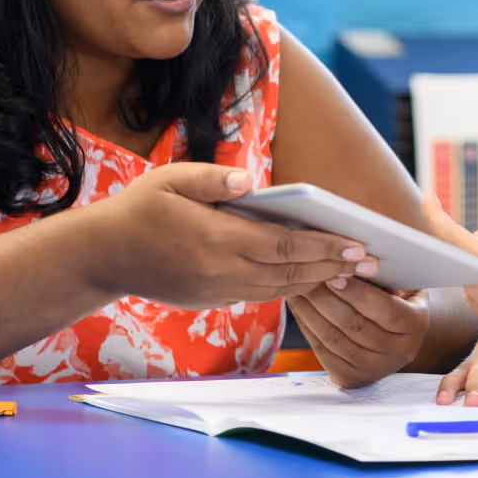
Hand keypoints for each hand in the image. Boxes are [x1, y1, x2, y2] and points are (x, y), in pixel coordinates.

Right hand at [100, 164, 374, 308]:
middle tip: (374, 263)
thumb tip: (248, 181)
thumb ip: (212, 179)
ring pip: (281, 288)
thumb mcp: (170, 180)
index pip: (284, 246)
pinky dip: (293, 288)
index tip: (358, 245)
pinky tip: (314, 278)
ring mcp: (218, 289)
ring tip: (355, 273)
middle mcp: (222, 271)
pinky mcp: (214, 298)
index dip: (325, 248)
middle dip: (335, 268)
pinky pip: (263, 294)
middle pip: (291, 272)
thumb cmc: (139, 209)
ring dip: (320, 281)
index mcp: (216, 239)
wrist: (102, 257)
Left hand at [287, 278, 428, 388]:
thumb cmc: (399, 305)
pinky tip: (298, 307)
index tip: (334, 273)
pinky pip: (320, 349)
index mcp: (414, 326)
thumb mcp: (405, 288)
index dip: (357, 291)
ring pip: (333, 337)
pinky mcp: (349, 378)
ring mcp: (372, 368)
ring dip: (309, 310)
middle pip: (353, 323)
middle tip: (308, 276)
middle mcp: (396, 352)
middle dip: (325, 297)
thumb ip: (389, 277)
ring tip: (298, 288)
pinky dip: (305, 326)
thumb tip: (357, 261)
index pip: (384, 308)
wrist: (398, 343)